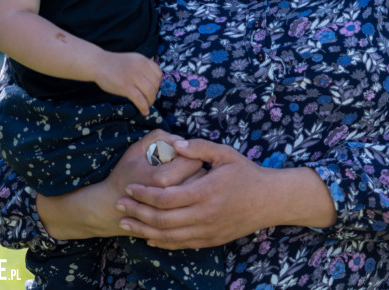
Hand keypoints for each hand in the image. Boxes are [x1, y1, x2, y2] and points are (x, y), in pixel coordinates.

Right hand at [37, 130, 200, 239]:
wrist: (111, 208)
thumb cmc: (125, 175)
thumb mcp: (136, 149)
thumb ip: (159, 137)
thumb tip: (181, 139)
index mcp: (163, 179)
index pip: (195, 161)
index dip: (192, 153)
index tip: (182, 153)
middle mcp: (172, 198)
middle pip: (201, 176)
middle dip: (197, 166)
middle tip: (186, 163)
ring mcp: (175, 212)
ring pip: (201, 192)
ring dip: (198, 181)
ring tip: (184, 176)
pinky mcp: (176, 221)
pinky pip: (194, 205)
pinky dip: (193, 196)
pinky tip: (182, 191)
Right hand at [96, 52, 161, 115]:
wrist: (98, 63)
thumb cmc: (114, 64)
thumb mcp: (133, 60)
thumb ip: (143, 68)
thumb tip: (153, 84)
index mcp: (143, 60)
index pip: (159, 74)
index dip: (158, 84)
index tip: (153, 89)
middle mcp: (140, 67)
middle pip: (155, 84)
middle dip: (154, 94)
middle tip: (149, 100)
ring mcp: (133, 77)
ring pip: (149, 92)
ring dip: (150, 102)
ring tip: (147, 106)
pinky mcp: (125, 86)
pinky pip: (139, 99)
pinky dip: (144, 107)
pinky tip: (144, 112)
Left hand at [117, 139, 302, 249]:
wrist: (270, 200)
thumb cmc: (247, 174)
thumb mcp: (225, 154)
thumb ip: (199, 147)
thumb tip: (175, 142)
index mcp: (205, 192)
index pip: (164, 197)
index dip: (143, 194)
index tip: (128, 187)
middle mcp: (204, 215)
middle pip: (160, 219)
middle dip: (136, 212)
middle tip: (118, 205)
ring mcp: (207, 231)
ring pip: (167, 236)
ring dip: (143, 230)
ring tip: (126, 223)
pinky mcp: (210, 240)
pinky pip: (180, 245)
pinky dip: (161, 242)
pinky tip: (149, 237)